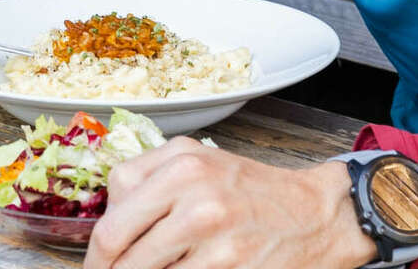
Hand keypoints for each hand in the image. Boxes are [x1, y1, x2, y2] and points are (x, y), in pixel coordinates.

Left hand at [88, 141, 374, 268]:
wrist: (318, 214)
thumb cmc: (253, 195)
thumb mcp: (200, 166)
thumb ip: (150, 186)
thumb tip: (106, 236)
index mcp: (179, 159)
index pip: (111, 208)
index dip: (99, 247)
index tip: (103, 264)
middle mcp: (191, 186)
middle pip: (114, 242)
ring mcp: (208, 227)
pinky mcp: (226, 264)